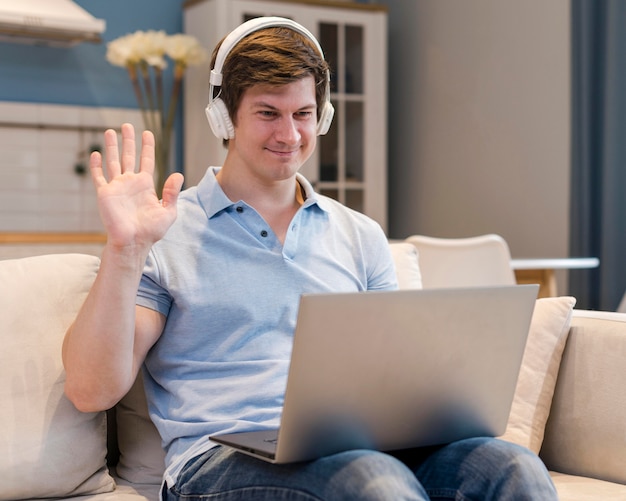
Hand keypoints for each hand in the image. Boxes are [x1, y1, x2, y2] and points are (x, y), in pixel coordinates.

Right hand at [90, 123, 183, 250]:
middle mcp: (130, 183)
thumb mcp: (168, 211)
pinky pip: (99, 177)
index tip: (148, 133)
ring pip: (113, 161)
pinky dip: (96, 166)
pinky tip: (96, 154)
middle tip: (127, 125)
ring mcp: (117, 187)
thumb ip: (172, 193)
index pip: (146, 161)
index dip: (147, 147)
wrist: (134, 242)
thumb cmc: (151, 231)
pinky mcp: (105, 194)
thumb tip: (178, 174)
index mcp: (146, 185)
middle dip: (128, 141)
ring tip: (110, 131)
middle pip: (129, 156)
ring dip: (111, 147)